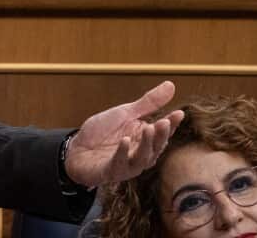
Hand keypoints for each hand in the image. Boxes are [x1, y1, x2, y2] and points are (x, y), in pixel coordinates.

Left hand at [64, 81, 183, 187]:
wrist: (76, 148)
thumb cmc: (103, 132)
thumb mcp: (126, 113)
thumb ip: (148, 103)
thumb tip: (171, 85)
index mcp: (145, 139)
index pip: (163, 132)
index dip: (172, 124)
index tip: (179, 113)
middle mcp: (140, 154)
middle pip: (155, 147)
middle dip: (161, 136)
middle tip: (164, 122)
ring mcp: (127, 165)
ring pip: (142, 158)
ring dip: (146, 145)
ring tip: (148, 129)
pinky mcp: (111, 171)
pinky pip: (119, 164)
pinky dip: (123, 153)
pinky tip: (125, 141)